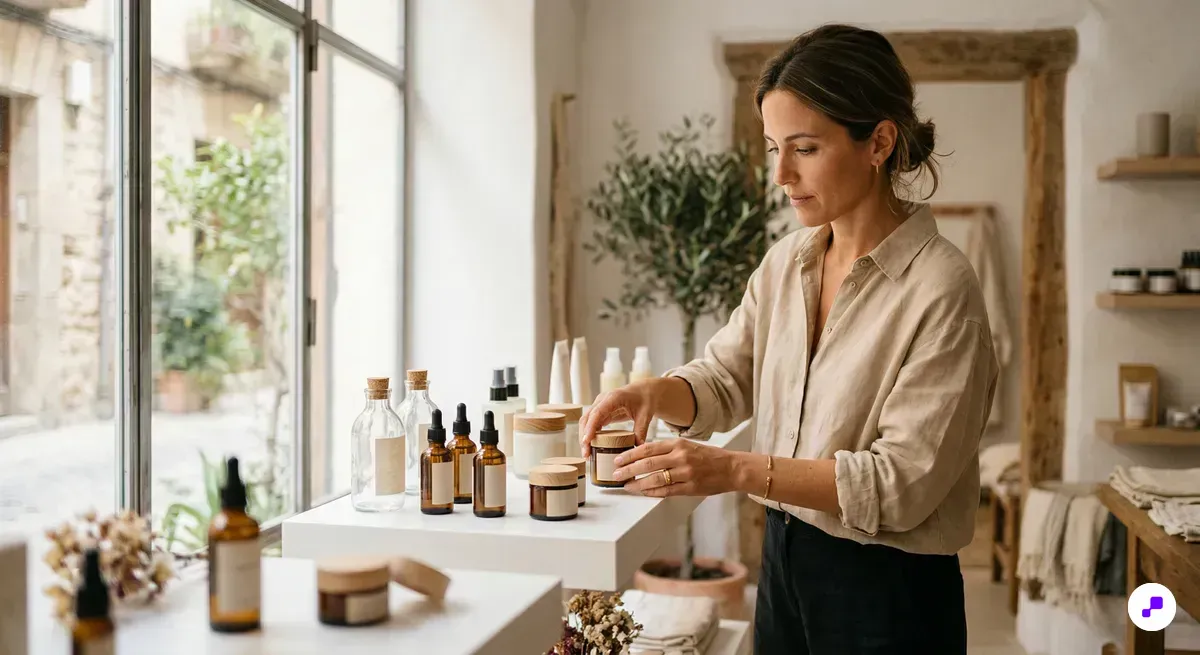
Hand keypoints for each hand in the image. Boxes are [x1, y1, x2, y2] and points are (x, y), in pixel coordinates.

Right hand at [580, 379, 660, 456]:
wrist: (645, 392)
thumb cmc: (645, 400)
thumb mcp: (645, 415)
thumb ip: (641, 430)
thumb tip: (639, 447)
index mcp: (614, 398)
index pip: (597, 413)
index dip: (590, 427)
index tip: (586, 441)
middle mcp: (603, 400)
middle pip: (587, 418)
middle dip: (584, 436)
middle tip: (586, 454)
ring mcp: (600, 405)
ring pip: (586, 421)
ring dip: (584, 437)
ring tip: (587, 454)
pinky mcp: (601, 412)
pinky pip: (591, 423)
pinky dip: (589, 435)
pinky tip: (591, 447)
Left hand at [609, 437, 736, 497]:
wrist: (731, 468)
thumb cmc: (708, 456)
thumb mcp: (688, 445)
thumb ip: (668, 449)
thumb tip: (643, 454)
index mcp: (678, 444)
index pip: (647, 448)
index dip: (630, 455)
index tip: (618, 460)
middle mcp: (680, 457)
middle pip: (647, 463)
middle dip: (627, 470)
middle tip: (615, 474)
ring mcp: (685, 473)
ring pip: (654, 479)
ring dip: (637, 484)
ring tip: (627, 486)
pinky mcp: (690, 488)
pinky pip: (666, 491)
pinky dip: (652, 492)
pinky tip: (643, 492)